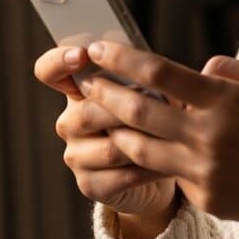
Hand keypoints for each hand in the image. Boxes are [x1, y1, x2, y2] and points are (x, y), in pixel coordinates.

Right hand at [33, 43, 176, 218]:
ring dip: (142, 143)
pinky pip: (118, 177)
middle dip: (126, 111)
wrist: (160, 165)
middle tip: (159, 109)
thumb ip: (152, 77)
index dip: (59, 60)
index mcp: (79, 90)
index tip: (82, 54)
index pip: (50, 70)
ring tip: (169, 139)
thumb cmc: (155, 118)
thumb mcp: (155, 90)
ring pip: (108, 148)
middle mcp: (70, 121)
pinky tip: (165, 165)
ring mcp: (76, 155)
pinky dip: (146, 170)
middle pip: (85, 113)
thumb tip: (188, 66)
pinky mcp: (89, 184)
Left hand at [79, 41, 238, 227]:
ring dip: (117, 131)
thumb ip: (232, 71)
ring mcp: (204, 172)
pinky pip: (170, 176)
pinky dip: (157, 160)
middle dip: (105, 94)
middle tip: (88, 82)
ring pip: (140, 150)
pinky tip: (146, 148)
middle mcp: (209, 136)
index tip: (99, 48)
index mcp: (226, 101)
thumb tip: (197, 69)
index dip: (122, 58)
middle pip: (137, 111)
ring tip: (103, 116)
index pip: (159, 72)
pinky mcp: (205, 200)